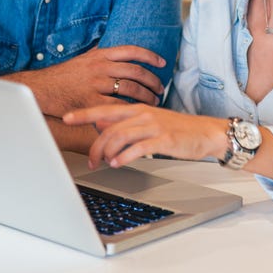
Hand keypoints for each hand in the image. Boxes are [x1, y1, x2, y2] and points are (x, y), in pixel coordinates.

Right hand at [9, 44, 166, 115]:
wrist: (41, 89)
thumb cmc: (61, 76)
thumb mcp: (83, 59)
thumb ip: (101, 57)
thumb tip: (118, 56)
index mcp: (100, 55)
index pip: (131, 51)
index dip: (150, 56)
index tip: (162, 63)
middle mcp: (100, 66)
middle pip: (136, 71)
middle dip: (152, 81)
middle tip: (160, 89)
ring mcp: (96, 83)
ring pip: (130, 88)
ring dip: (145, 96)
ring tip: (153, 101)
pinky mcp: (91, 100)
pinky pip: (116, 104)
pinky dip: (129, 109)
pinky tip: (136, 113)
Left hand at [62, 105, 225, 168]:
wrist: (206, 132)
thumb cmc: (178, 129)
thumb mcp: (149, 121)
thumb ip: (125, 122)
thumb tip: (101, 125)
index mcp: (137, 109)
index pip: (105, 109)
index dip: (84, 114)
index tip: (67, 118)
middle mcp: (143, 115)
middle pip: (109, 127)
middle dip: (94, 145)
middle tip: (89, 159)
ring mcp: (153, 126)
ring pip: (120, 136)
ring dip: (107, 152)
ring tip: (103, 163)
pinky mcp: (163, 139)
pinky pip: (138, 148)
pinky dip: (125, 156)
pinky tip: (118, 163)